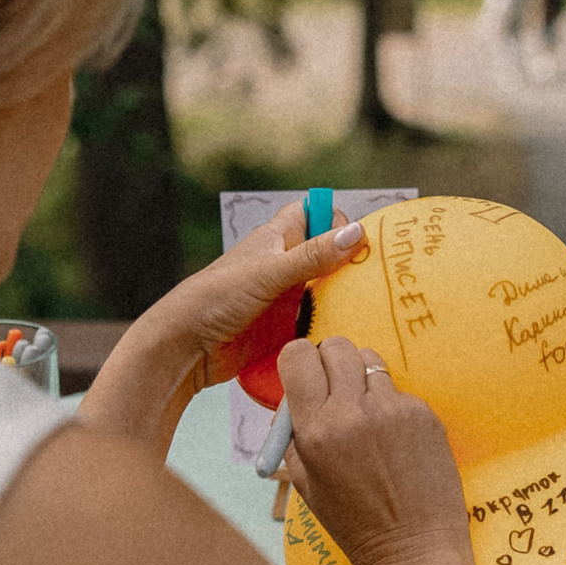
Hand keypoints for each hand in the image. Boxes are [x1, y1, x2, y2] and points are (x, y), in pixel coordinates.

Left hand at [77, 203, 367, 454]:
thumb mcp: (268, 274)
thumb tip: (357, 234)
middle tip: (380, 279)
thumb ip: (312, 256)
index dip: (335, 219)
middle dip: (351, 265)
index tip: (359, 239)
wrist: (185, 349)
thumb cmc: (215, 299)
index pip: (314, 214)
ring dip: (345, 301)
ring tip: (375, 309)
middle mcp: (284, 266)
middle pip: (327, 256)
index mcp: (277, 240)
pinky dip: (331, 328)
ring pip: (326, 293)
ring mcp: (285, 299)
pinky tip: (351, 336)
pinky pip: (317, 324)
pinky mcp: (285, 330)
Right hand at [280, 336, 469, 564]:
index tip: (306, 375)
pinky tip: (395, 440)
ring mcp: (393, 410)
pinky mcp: (424, 414)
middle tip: (336, 387)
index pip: (298, 356)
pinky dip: (391, 405)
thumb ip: (295, 432)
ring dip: (363, 379)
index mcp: (315, 431)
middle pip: (336, 345)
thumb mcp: (306, 482)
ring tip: (367, 417)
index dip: (300, 361)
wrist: (413, 549)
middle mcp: (353, 413)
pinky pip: (398, 390)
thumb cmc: (355, 522)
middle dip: (331, 361)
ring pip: (370, 360)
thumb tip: (296, 392)